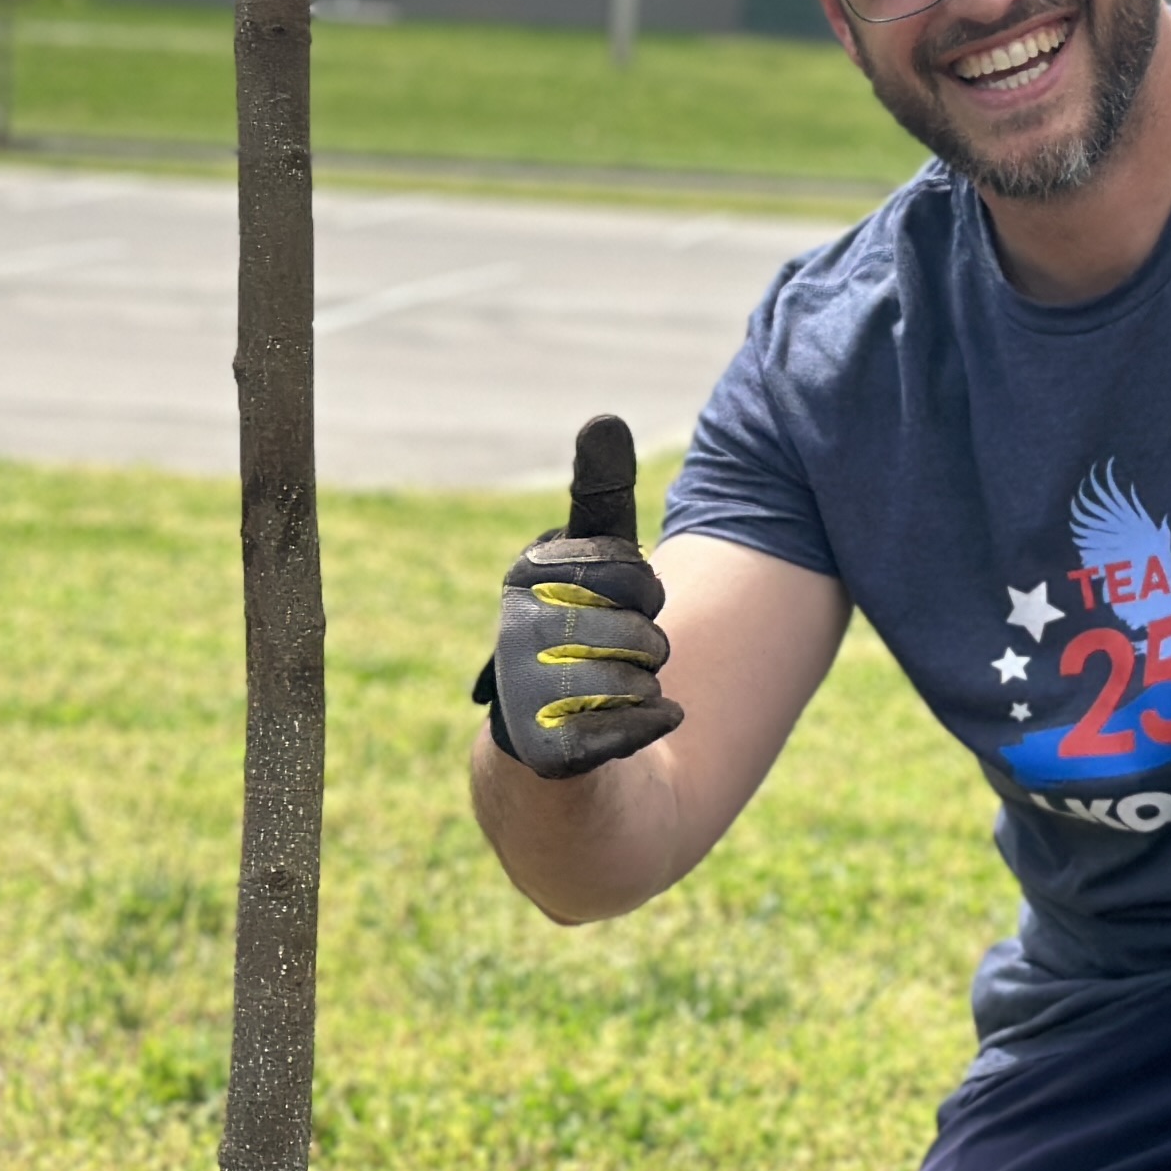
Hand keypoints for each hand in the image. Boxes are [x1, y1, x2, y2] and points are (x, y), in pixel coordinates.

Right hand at [479, 413, 683, 777]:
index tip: (612, 603)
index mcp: (526, 577)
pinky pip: (638, 726)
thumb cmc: (578, 628)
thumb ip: (600, 495)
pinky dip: (655, 724)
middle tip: (613, 654)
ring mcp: (528, 695)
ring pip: (644, 682)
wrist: (550, 735)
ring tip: (605, 692)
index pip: (634, 573)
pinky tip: (640, 723)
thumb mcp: (591, 558)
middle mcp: (516, 633)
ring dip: (645, 690)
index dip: (643, 593)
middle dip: (648, 647)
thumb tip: (605, 419)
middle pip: (645, 634)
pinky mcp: (549, 751)